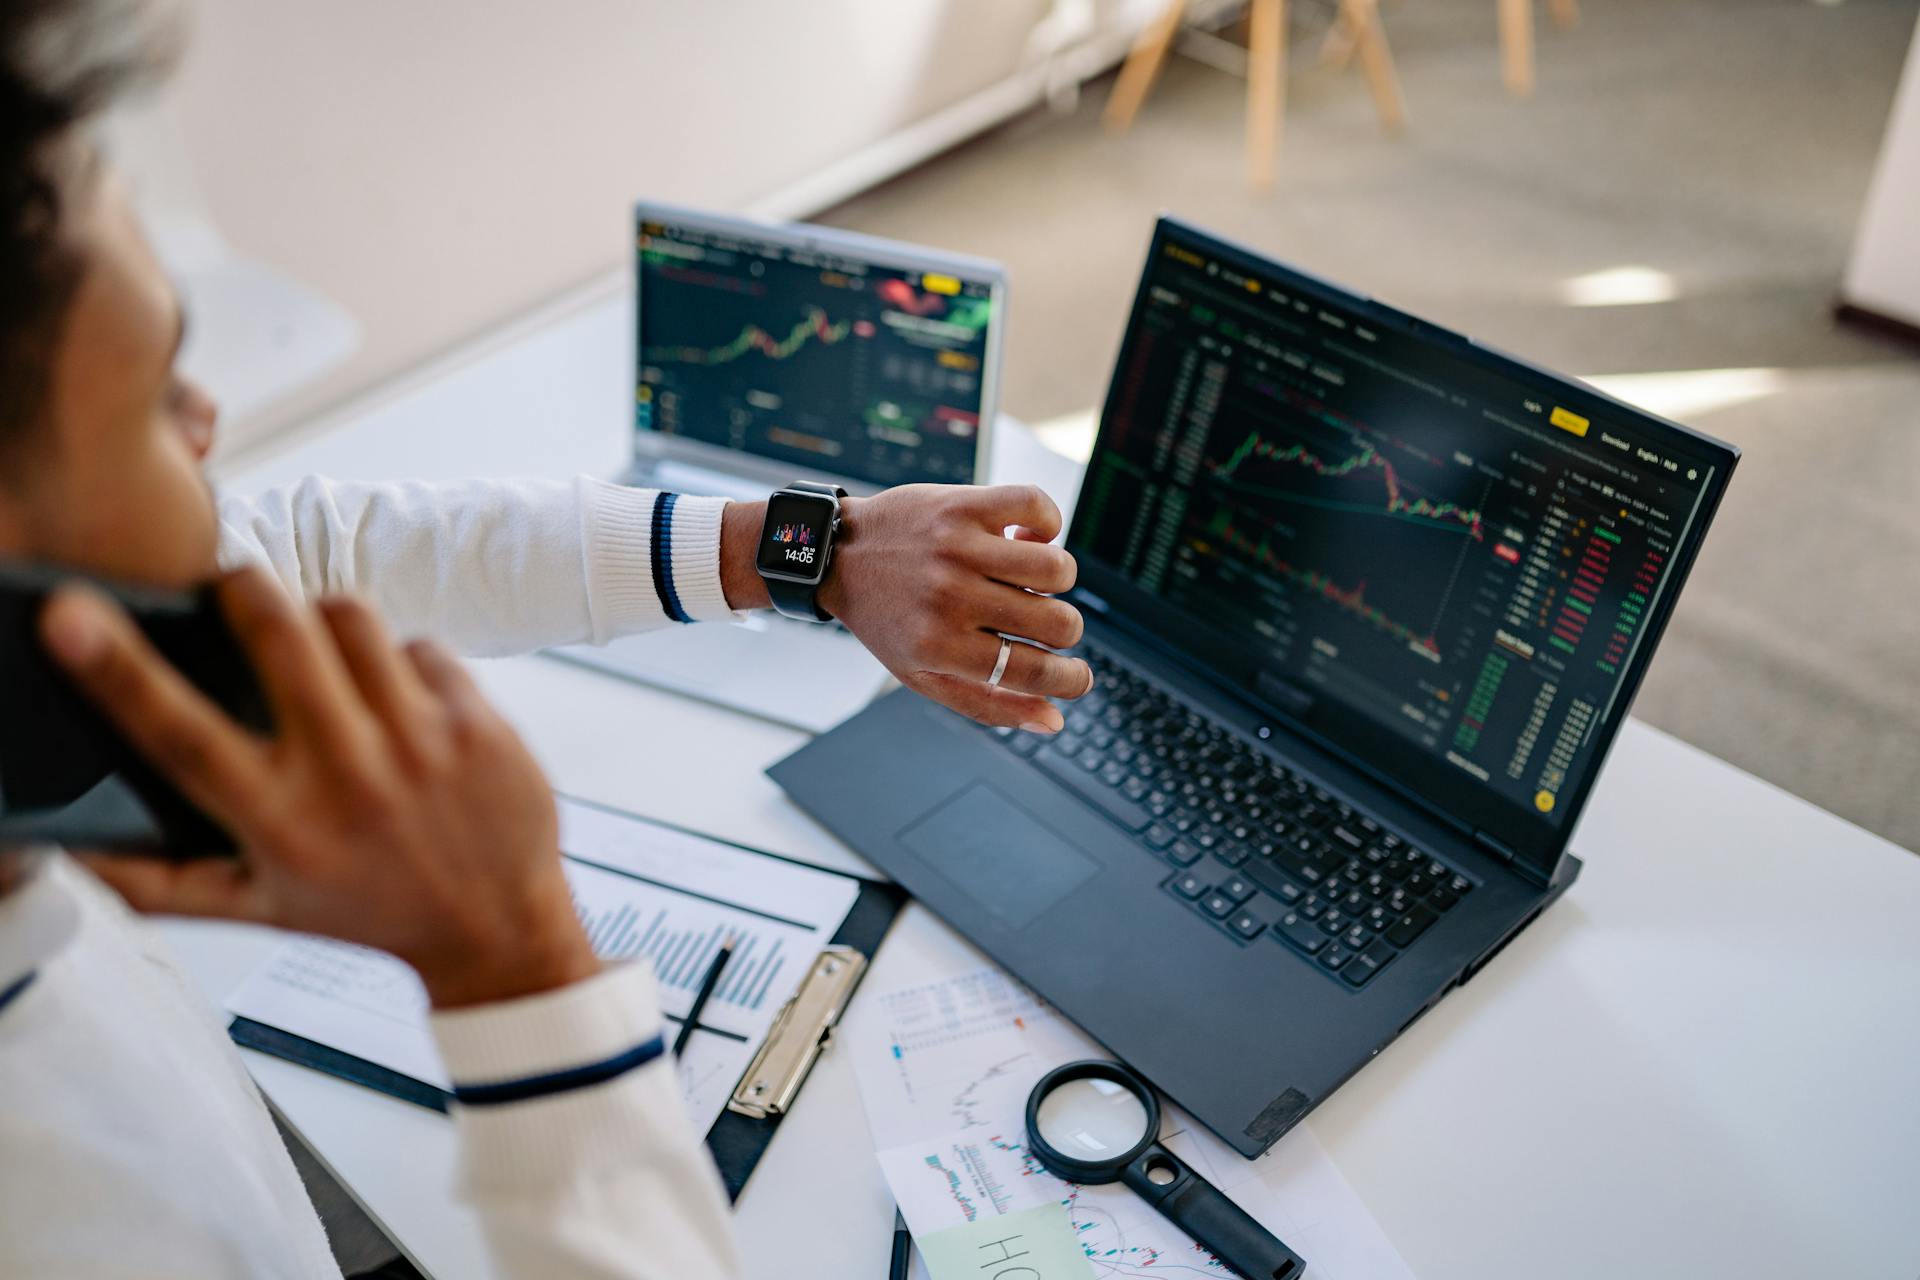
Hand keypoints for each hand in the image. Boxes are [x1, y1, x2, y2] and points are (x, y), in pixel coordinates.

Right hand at [39, 566, 597, 1007]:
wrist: (497, 933)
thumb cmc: (370, 913)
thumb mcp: (256, 909)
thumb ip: (157, 880)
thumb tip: (72, 846)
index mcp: (279, 820)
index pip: (180, 733)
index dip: (116, 669)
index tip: (72, 616)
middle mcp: (348, 774)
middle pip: (277, 632)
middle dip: (244, 587)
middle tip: (234, 589)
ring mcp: (420, 741)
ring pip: (350, 617)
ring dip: (324, 617)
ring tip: (322, 651)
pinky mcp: (477, 721)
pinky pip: (419, 645)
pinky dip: (401, 660)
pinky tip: (400, 701)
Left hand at [821, 484, 1090, 732]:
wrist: (838, 554)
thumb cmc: (886, 620)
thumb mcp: (922, 675)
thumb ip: (988, 704)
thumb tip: (1053, 719)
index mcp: (942, 647)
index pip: (1033, 673)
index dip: (1071, 680)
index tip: (1079, 677)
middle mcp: (951, 597)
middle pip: (1057, 623)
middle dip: (1065, 631)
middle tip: (1042, 623)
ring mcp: (958, 548)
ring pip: (1057, 568)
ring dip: (1057, 579)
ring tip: (1028, 578)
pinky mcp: (963, 506)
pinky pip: (1038, 507)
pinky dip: (1047, 523)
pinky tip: (1026, 536)